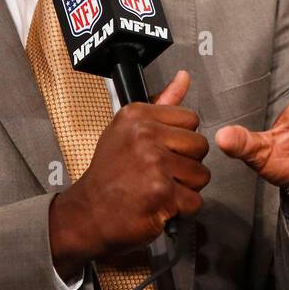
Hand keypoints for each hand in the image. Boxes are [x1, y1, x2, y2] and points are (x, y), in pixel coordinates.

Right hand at [48, 70, 208, 277]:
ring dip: (186, 188)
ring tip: (159, 189)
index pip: (191, 119)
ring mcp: (154, 165)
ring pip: (201, 175)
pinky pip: (195, 201)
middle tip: (159, 173)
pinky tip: (159, 205)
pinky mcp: (161, 194)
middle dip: (186, 164)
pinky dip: (181, 209)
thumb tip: (185, 76)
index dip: (180, 140)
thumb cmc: (110, 172)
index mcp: (137, 114)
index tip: (161, 150)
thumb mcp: (128, 129)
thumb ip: (163, 103)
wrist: (87, 213)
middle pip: (200, 146)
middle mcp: (145, 135)